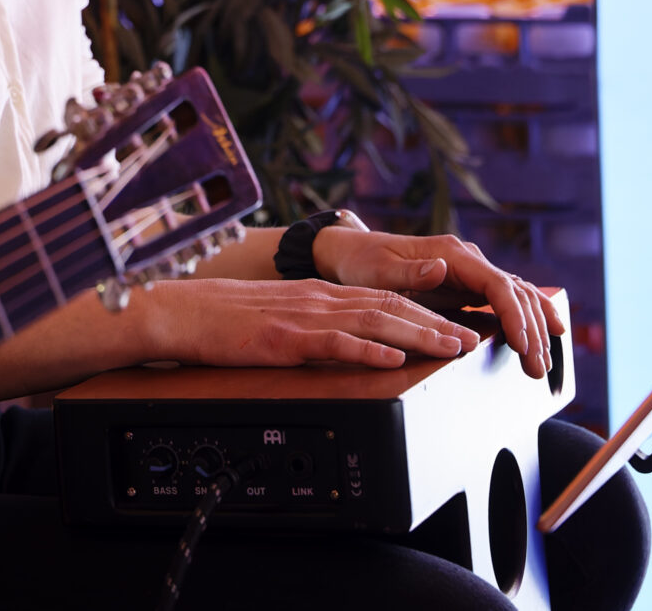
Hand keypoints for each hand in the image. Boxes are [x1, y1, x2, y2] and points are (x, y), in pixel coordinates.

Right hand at [131, 276, 480, 368]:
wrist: (180, 311)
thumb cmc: (221, 319)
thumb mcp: (276, 314)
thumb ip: (310, 321)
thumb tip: (341, 337)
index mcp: (316, 294)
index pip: (382, 299)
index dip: (423, 312)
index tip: (454, 324)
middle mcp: (317, 299)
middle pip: (388, 307)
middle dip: (435, 322)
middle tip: (472, 337)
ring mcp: (302, 317)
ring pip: (373, 321)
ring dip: (418, 334)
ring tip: (449, 347)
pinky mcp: (284, 338)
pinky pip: (334, 342)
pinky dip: (368, 348)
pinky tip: (393, 356)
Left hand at [314, 229, 562, 379]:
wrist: (355, 253)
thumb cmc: (364, 262)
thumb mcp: (379, 269)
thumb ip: (410, 272)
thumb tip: (441, 269)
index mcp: (452, 254)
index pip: (497, 284)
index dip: (515, 316)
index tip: (524, 345)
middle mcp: (468, 260)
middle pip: (515, 293)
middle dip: (532, 331)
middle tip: (537, 369)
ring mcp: (472, 272)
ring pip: (518, 296)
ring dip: (536, 328)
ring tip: (544, 364)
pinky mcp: (470, 286)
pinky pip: (508, 301)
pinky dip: (529, 318)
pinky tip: (545, 337)